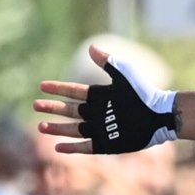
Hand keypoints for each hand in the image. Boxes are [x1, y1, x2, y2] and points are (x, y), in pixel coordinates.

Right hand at [36, 45, 177, 154]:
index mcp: (101, 96)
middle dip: (53, 108)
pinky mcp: (108, 143)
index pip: (74, 92)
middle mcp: (98, 113)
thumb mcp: (124, 75)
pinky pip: (86, 146)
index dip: (59, 89)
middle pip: (70, 111)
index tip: (42, 86)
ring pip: (74, 129)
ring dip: (57, 128)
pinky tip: (58, 146)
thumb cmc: (144, 93)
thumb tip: (90, 47)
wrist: (159, 115)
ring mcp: (102, 129)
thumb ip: (107, 62)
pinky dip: (72, 147)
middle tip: (36, 105)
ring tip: (41, 126)